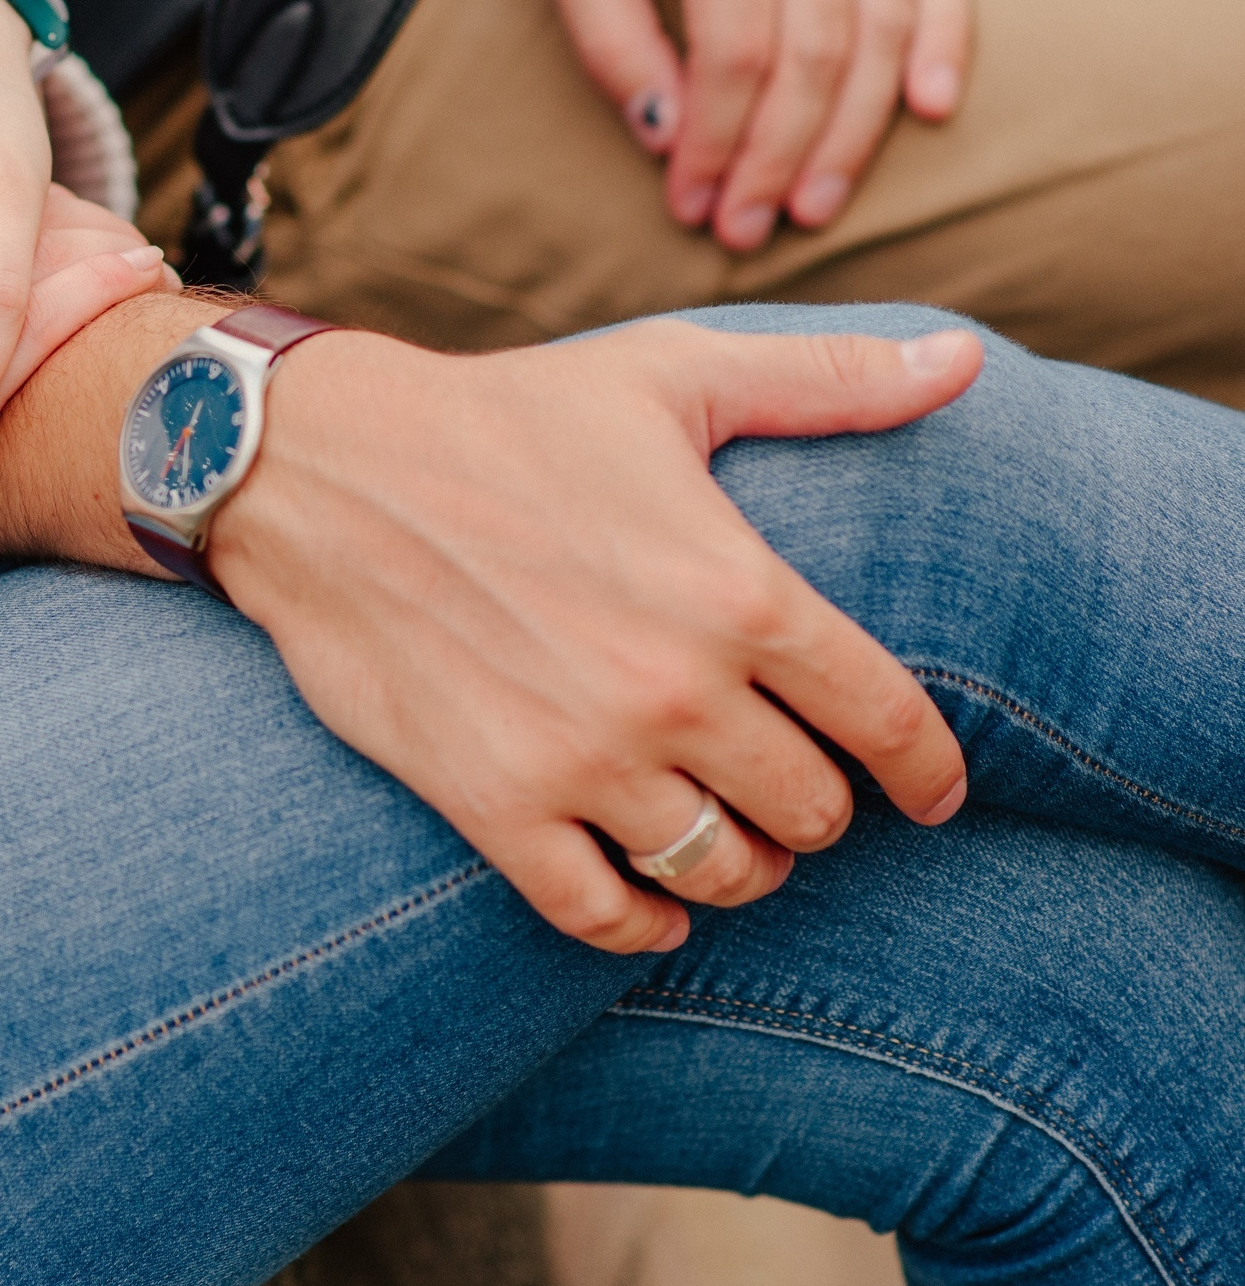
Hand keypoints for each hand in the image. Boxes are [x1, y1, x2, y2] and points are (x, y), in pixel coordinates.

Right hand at [210, 319, 979, 951]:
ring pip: (722, 872)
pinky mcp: (493, 803)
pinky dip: (643, 920)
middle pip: (813, 810)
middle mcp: (673, 689)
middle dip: (821, 807)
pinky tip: (651, 898)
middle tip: (795, 790)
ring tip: (730, 841)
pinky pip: (602, 913)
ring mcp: (581, 757)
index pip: (887, 720)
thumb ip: (826, 381)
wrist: (319, 468)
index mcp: (737, 590)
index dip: (928, 772)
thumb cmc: (503, 413)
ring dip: (742, 867)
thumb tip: (966, 365)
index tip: (933, 794)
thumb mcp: (669, 374)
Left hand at [516, 0, 971, 249]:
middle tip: (746, 229)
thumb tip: (664, 138)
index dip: (717, 143)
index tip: (689, 205)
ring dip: (852, 133)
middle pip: (817, 53)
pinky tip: (926, 113)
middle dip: (780, 158)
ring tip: (814, 205)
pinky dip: (939, 46)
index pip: (738, 50)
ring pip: (881, 29)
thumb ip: (610, 37)